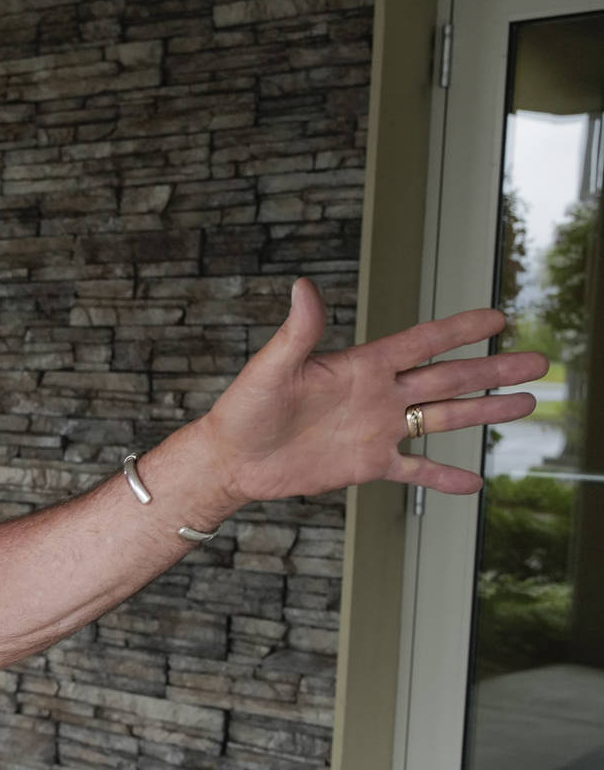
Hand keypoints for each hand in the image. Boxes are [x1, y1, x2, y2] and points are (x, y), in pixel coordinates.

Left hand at [198, 276, 549, 506]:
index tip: (499, 316)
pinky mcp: (368, 464)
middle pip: (448, 378)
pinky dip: (444, 477)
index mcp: (361, 365)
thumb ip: (297, 332)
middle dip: (493, 370)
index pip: (422, 342)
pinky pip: (415, 470)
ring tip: (526, 405)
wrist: (231, 459)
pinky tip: (476, 483)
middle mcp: (378, 394)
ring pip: (443, 418)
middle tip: (537, 362)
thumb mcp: (272, 369)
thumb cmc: (244, 408)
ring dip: (484, 412)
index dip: (460, 329)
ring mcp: (377, 430)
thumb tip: (303, 286)